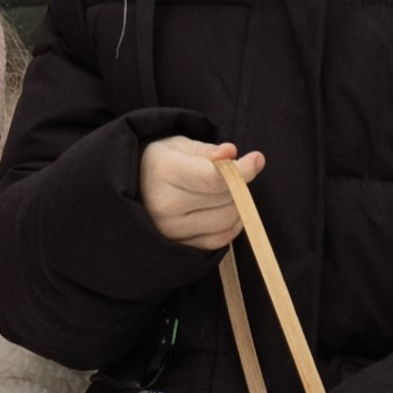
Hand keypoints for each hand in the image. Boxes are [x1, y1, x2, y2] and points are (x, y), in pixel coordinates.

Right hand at [141, 137, 265, 252]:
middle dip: (239, 184)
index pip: (213, 179)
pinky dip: (232, 225)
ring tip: (230, 191)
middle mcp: (164, 205)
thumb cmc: (162, 162)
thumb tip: (231, 153)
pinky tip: (227, 210)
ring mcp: (171, 230)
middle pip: (224, 199)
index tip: (256, 159)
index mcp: (163, 172)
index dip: (242, 170)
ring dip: (238, 205)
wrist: (136, 189)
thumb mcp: (180, 146)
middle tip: (236, 173)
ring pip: (226, 220)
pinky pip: (220, 240)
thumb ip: (208, 150)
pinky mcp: (180, 246)